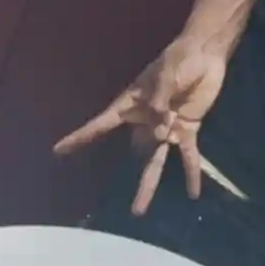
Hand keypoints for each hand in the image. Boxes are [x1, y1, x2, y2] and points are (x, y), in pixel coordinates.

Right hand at [53, 36, 227, 215]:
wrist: (206, 53)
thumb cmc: (180, 59)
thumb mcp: (166, 74)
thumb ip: (160, 100)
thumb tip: (160, 130)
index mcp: (131, 104)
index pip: (102, 123)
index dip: (81, 137)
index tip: (58, 151)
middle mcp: (145, 120)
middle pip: (134, 149)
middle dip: (130, 170)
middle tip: (121, 203)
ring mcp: (167, 127)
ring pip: (156, 161)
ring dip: (148, 185)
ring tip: (138, 211)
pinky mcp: (188, 129)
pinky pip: (189, 155)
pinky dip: (192, 173)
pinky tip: (193, 193)